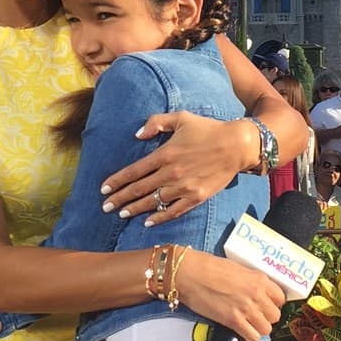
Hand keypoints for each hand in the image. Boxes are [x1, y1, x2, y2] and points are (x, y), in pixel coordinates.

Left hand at [101, 113, 255, 225]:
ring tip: (121, 214)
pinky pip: (174, 211)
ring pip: (153, 202)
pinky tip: (147, 222)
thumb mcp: (181, 118)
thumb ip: (156, 123)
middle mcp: (171, 173)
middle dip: (120, 199)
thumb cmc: (208, 129)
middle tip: (105, 207)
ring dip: (135, 209)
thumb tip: (137, 135)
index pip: (134, 171)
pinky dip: (159, 218)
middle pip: (139, 189)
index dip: (117, 181)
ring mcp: (184, 187)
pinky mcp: (196, 197)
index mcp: (165, 154)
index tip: (104, 189)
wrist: (236, 145)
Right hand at [174, 250, 283, 340]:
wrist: (189, 273)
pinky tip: (241, 330)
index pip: (281, 298)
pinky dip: (248, 336)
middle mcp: (256, 294)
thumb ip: (251, 280)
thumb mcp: (237, 268)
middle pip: (275, 316)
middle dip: (266, 317)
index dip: (273, 303)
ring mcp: (246, 308)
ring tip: (248, 323)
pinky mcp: (233, 321)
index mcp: (259, 279)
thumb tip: (257, 290)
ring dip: (258, 328)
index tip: (266, 304)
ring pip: (266, 329)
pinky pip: (252, 336)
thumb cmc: (207, 267)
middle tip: (256, 315)